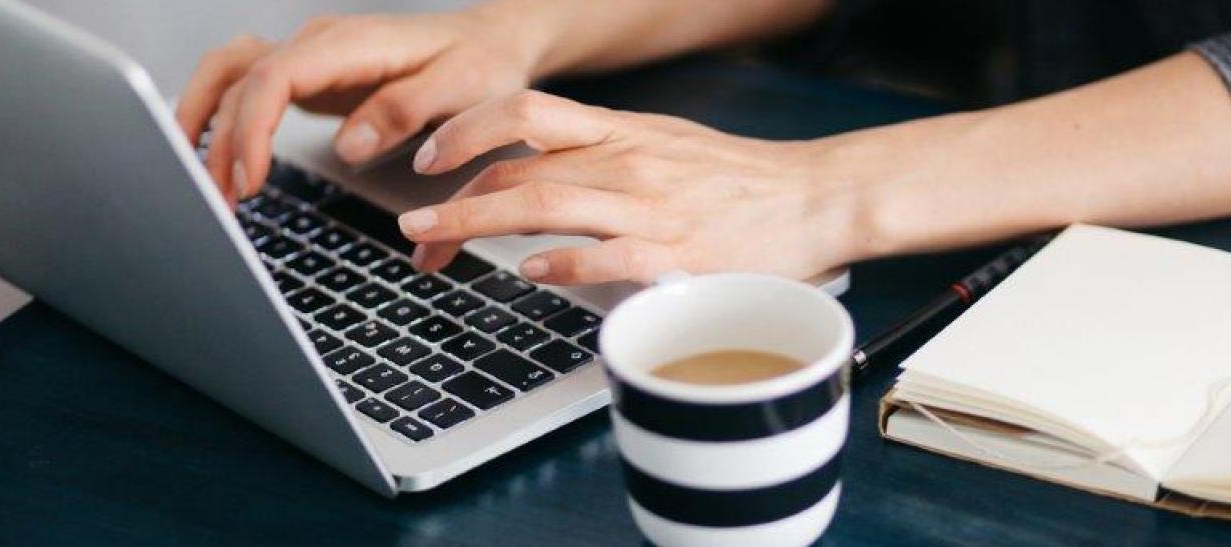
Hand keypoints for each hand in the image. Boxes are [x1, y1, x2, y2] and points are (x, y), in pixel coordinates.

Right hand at [174, 8, 549, 200]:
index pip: (275, 75)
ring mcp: (310, 58)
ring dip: (206, 126)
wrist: (492, 42)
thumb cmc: (483, 63)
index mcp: (352, 43)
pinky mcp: (310, 78)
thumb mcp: (465, 85)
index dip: (252, 126)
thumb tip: (350, 143)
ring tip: (207, 189)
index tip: (251, 178)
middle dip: (218, 140)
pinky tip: (214, 159)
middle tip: (220, 203)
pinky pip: (247, 89)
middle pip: (238, 78)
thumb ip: (407, 109)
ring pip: (229, 77)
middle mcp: (320, 43)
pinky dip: (221, 119)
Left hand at [395, 91, 865, 284]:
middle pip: (518, 169)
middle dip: (453, 201)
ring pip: (546, 204)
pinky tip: (529, 272)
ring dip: (477, 222)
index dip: (464, 132)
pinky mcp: (681, 255)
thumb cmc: (742, 180)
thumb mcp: (665, 143)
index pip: (523, 114)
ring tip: (431, 242)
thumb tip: (543, 170)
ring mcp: (652, 207)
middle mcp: (627, 162)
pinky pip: (610, 256)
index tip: (426, 160)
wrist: (818, 197)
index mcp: (621, 132)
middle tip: (412, 230)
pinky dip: (564, 262)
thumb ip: (604, 152)